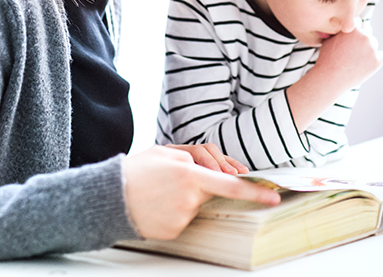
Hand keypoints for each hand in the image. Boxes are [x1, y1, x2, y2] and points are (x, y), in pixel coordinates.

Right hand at [123, 146, 279, 239]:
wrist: (109, 197)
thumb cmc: (137, 169)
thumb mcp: (166, 151)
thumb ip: (196, 156)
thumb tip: (220, 170)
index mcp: (189, 173)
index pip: (230, 184)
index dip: (254, 191)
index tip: (274, 197)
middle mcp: (189, 197)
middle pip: (211, 190)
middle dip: (202, 183)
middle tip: (174, 179)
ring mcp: (182, 217)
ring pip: (196, 205)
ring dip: (185, 197)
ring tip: (159, 191)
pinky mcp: (174, 231)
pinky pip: (184, 218)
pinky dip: (175, 211)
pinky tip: (157, 205)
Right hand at [285, 22, 382, 130]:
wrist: (330, 79)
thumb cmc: (327, 59)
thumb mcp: (330, 39)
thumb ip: (341, 29)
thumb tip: (346, 24)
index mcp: (353, 28)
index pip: (358, 22)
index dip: (352, 30)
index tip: (348, 38)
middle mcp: (364, 36)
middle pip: (368, 30)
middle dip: (361, 36)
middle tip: (352, 49)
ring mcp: (372, 49)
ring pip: (373, 43)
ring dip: (367, 48)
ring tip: (355, 59)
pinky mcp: (377, 61)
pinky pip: (381, 56)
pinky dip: (375, 60)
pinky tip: (364, 64)